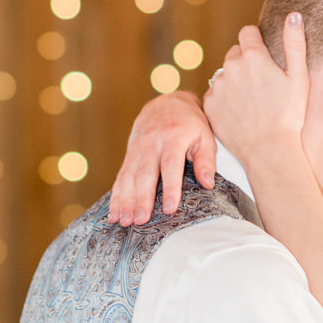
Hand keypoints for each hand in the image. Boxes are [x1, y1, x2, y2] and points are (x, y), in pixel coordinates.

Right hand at [108, 92, 217, 225]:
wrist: (167, 102)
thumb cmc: (190, 123)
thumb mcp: (205, 136)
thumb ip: (206, 160)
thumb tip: (208, 184)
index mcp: (173, 136)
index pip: (170, 165)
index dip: (170, 188)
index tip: (168, 208)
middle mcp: (152, 141)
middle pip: (145, 173)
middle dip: (141, 198)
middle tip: (140, 220)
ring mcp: (137, 147)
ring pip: (129, 176)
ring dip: (126, 200)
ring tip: (124, 220)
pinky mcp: (129, 154)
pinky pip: (121, 176)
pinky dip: (116, 195)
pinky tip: (114, 212)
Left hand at [203, 15, 309, 165]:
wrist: (268, 150)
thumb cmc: (289, 114)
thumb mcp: (299, 77)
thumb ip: (295, 43)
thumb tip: (294, 15)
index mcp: (253, 56)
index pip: (247, 33)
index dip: (256, 42)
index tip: (263, 55)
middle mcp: (231, 67)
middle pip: (235, 53)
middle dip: (246, 63)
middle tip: (261, 85)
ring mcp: (218, 86)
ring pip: (225, 74)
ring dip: (235, 81)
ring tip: (251, 102)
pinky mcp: (209, 104)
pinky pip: (216, 93)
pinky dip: (225, 99)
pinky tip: (240, 112)